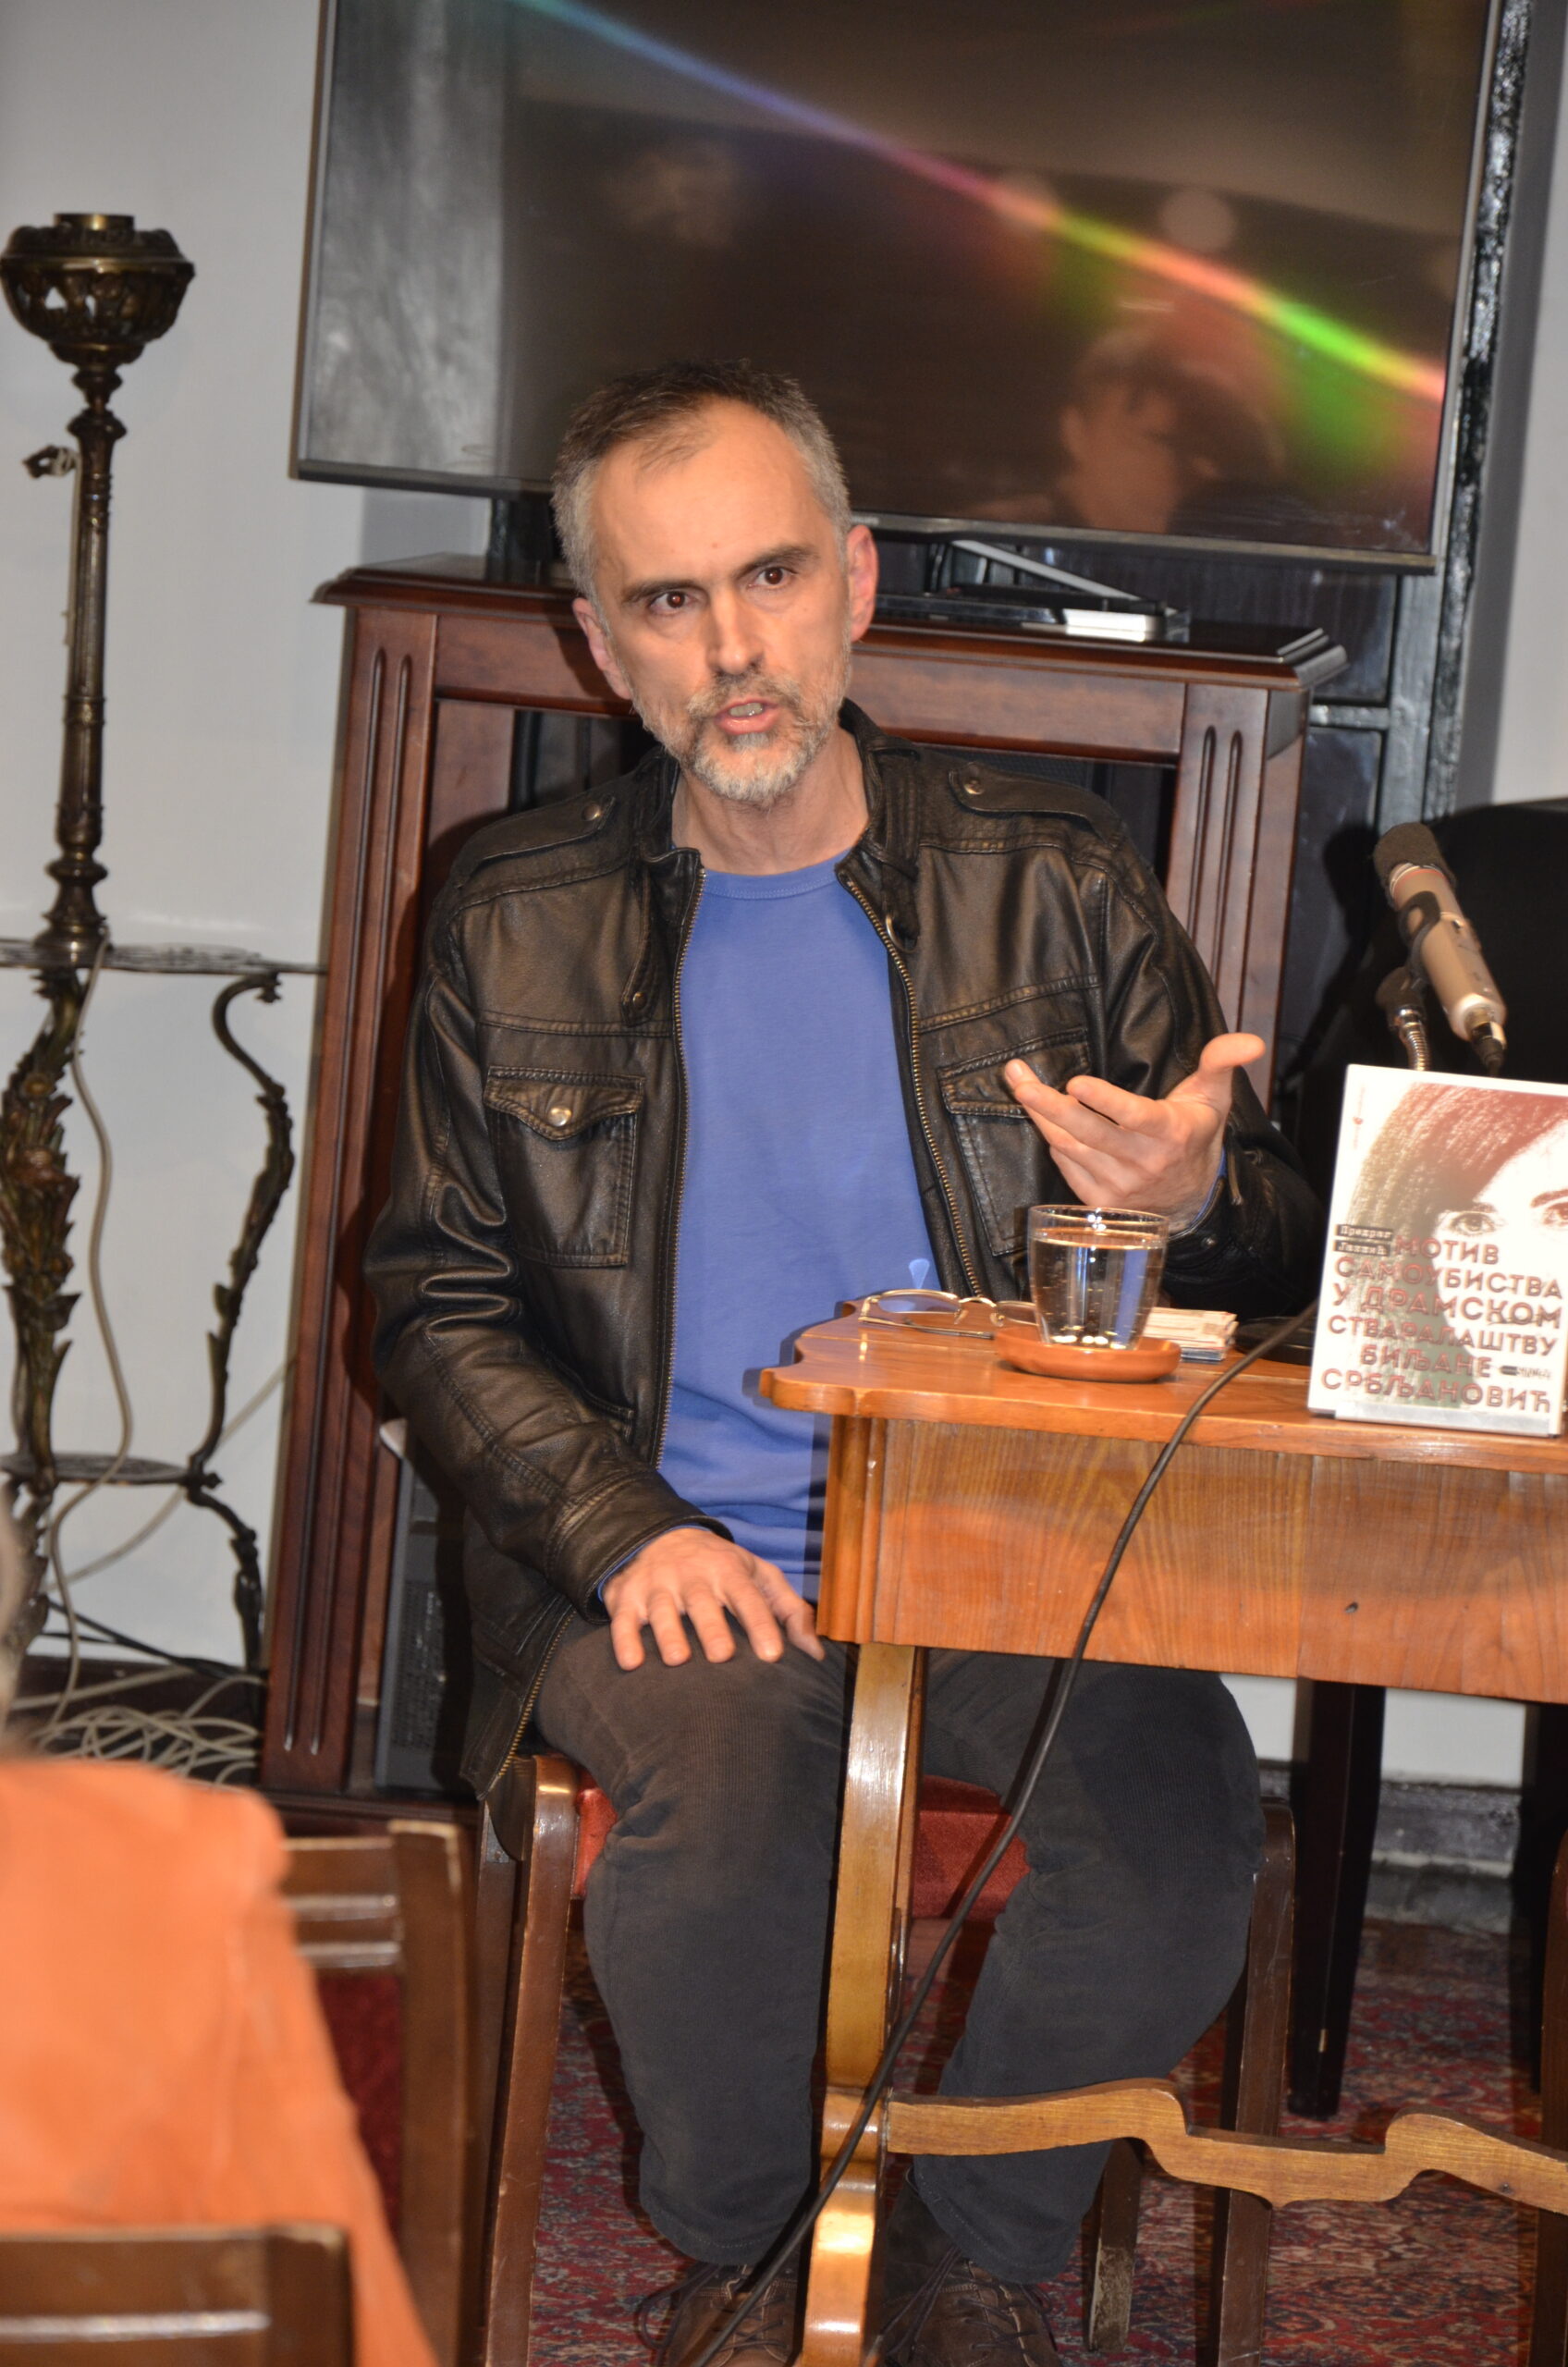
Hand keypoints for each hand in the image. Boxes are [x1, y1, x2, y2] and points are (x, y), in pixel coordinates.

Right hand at [602, 1526, 823, 1670]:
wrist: (660, 1535)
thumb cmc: (720, 1566)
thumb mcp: (758, 1576)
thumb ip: (789, 1612)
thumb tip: (817, 1653)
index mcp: (729, 1571)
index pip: (748, 1597)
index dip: (761, 1624)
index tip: (773, 1655)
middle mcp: (693, 1576)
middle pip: (703, 1602)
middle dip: (712, 1628)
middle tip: (722, 1656)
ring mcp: (658, 1585)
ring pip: (662, 1610)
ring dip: (668, 1634)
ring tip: (678, 1660)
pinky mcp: (628, 1596)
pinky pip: (623, 1618)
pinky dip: (625, 1639)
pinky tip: (631, 1663)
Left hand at [1004, 1032, 1263, 1229]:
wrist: (1191, 1199)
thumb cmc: (1196, 1135)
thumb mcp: (1214, 1096)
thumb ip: (1222, 1062)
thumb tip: (1251, 1041)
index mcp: (1170, 1133)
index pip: (1133, 1117)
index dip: (1104, 1101)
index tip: (1075, 1082)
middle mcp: (1143, 1163)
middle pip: (1088, 1133)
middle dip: (1048, 1105)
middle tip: (1019, 1079)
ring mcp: (1119, 1186)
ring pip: (1070, 1147)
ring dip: (1042, 1116)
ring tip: (1021, 1084)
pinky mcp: (1101, 1201)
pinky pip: (1066, 1166)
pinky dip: (1054, 1140)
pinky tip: (1045, 1118)